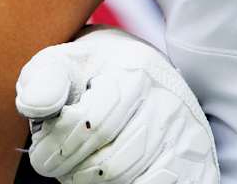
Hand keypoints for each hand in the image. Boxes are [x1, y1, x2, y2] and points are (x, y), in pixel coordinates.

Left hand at [16, 27, 217, 183]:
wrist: (134, 69)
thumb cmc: (91, 73)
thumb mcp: (62, 64)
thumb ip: (44, 79)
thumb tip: (40, 105)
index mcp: (135, 71)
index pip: (93, 125)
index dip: (57, 147)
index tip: (44, 147)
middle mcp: (168, 101)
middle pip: (111, 164)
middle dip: (74, 172)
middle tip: (63, 162)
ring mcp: (186, 132)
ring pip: (131, 180)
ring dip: (95, 183)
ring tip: (86, 166)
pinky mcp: (196, 159)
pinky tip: (114, 176)